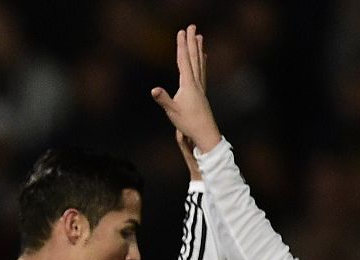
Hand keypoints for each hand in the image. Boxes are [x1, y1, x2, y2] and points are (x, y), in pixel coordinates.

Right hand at [150, 25, 220, 156]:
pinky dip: (202, 61)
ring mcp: (200, 86)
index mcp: (188, 84)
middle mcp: (196, 82)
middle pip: (194, 57)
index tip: (181, 32)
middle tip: (192, 26)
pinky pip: (202, 71)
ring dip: (199, 48)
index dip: (182, 45)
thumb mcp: (172, 111)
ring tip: (200, 37)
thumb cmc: (188, 123)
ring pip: (199, 62)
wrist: (205, 132)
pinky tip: (204, 58)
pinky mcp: (201, 92)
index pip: (183, 60)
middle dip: (191, 41)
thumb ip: (163, 99)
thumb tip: (154, 89)